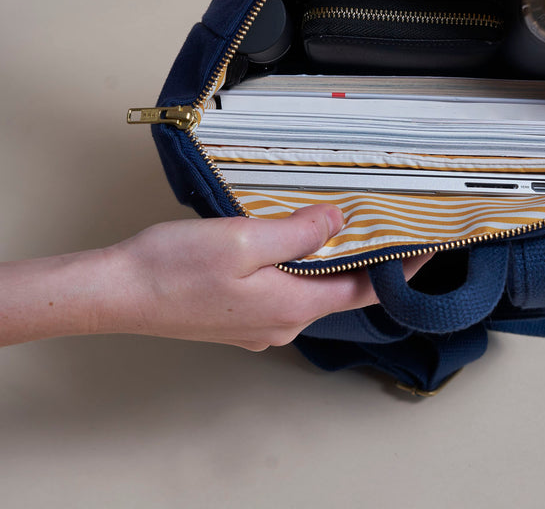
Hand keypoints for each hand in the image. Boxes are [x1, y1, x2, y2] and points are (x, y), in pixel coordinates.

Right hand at [0, 205, 428, 348]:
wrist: (117, 294)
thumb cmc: (172, 269)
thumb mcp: (244, 240)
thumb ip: (299, 233)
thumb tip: (338, 222)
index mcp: (293, 306)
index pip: (365, 290)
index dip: (399, 269)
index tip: (425, 247)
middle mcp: (283, 323)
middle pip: (343, 291)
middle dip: (369, 262)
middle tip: (388, 226)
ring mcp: (261, 325)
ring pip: (313, 290)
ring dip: (333, 262)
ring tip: (346, 227)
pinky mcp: (240, 317)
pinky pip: (287, 291)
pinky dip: (303, 268)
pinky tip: (296, 244)